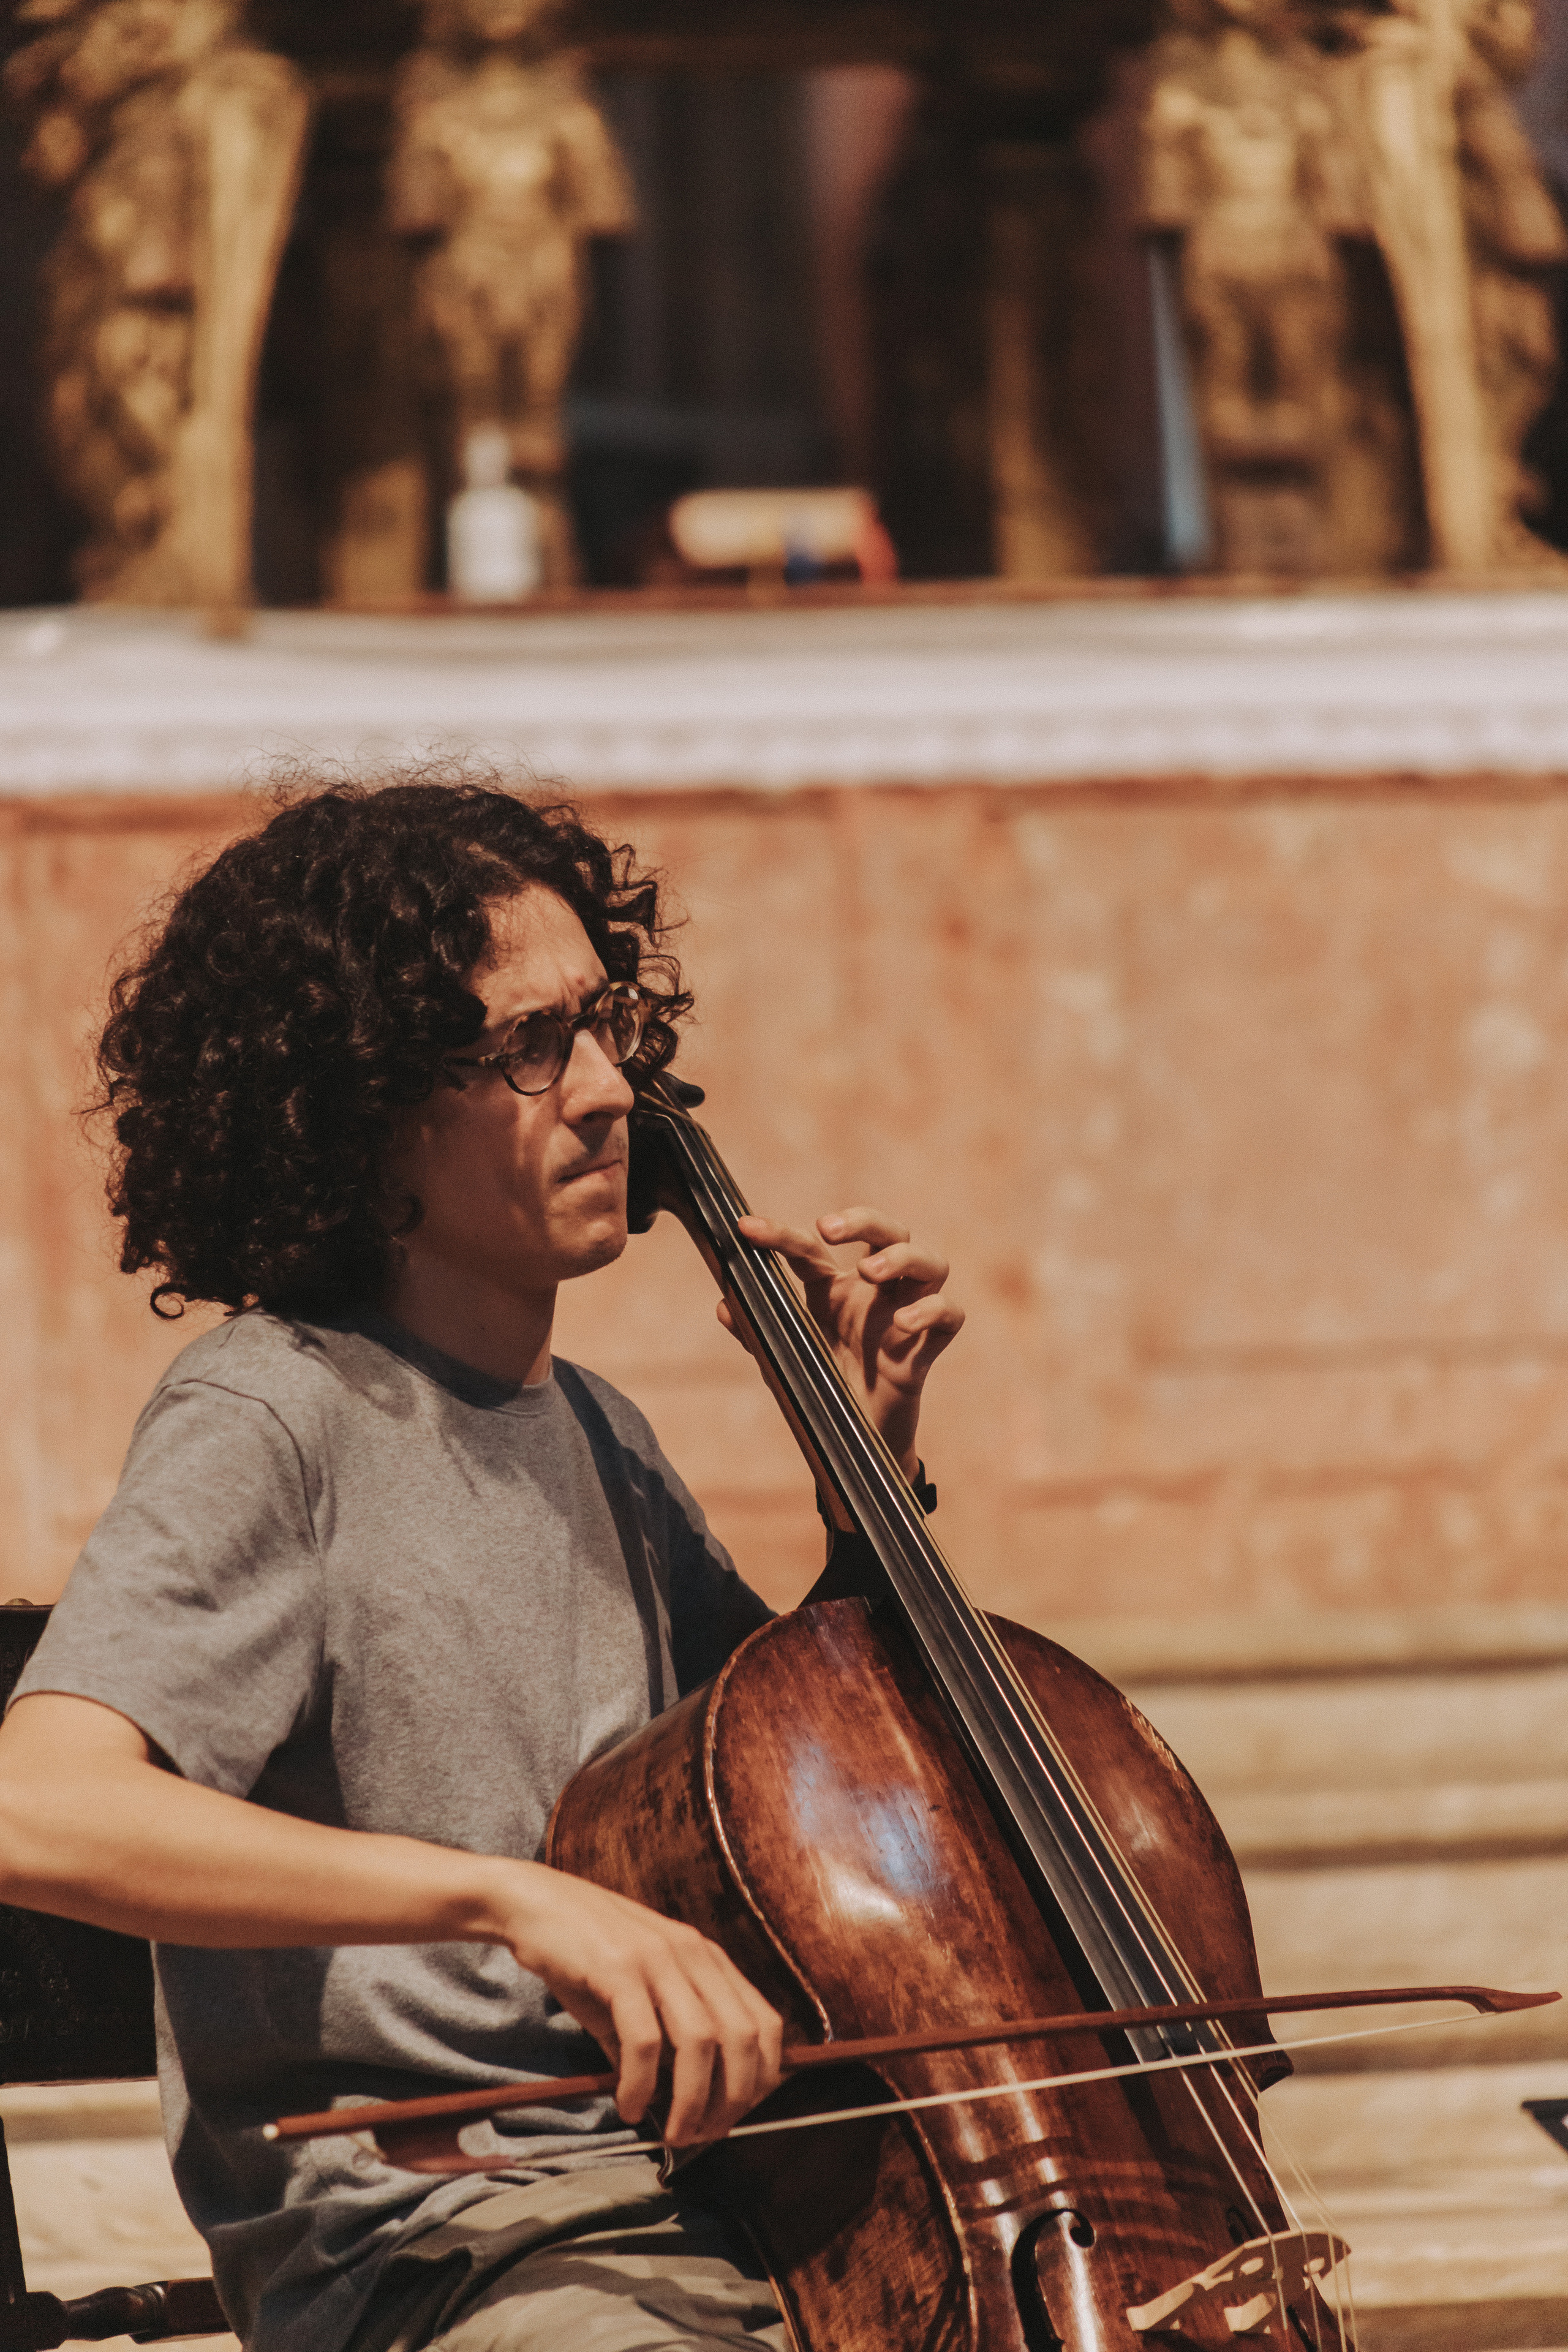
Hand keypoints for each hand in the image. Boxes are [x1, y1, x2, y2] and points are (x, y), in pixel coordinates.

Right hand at [497, 1863, 782, 2145]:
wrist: (535, 1903)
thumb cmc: (586, 1955)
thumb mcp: (637, 1993)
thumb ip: (662, 2041)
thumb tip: (677, 2104)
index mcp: (707, 1958)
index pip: (765, 2022)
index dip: (761, 2077)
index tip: (737, 2114)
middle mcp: (693, 1953)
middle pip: (742, 2037)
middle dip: (733, 2099)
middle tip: (706, 2134)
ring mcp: (657, 1957)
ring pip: (700, 2041)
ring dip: (692, 2100)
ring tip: (674, 2133)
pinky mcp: (618, 1967)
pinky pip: (643, 2039)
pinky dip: (642, 2084)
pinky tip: (630, 2105)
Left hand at [720, 1206, 963, 1476]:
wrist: (850, 1447)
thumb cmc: (818, 1392)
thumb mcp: (780, 1360)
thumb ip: (754, 1331)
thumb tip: (723, 1305)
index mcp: (834, 1289)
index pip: (812, 1249)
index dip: (779, 1234)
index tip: (746, 1229)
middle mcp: (874, 1293)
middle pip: (889, 1231)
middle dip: (863, 1219)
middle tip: (828, 1228)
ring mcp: (905, 1315)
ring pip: (931, 1263)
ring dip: (902, 1257)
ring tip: (870, 1271)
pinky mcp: (926, 1349)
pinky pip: (950, 1315)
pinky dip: (932, 1311)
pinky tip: (903, 1325)